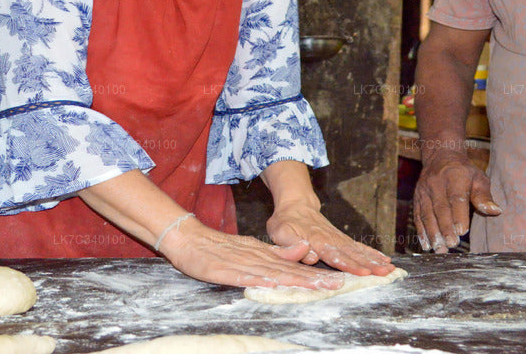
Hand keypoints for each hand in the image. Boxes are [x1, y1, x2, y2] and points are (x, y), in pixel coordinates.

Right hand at [156, 216, 343, 289]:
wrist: (188, 238)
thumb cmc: (220, 248)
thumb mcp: (253, 248)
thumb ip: (277, 253)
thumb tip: (303, 249)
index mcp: (263, 253)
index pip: (292, 266)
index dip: (314, 273)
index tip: (336, 280)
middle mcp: (256, 258)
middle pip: (287, 270)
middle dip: (312, 278)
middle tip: (336, 284)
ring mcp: (240, 263)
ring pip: (271, 273)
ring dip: (293, 280)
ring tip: (315, 286)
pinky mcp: (223, 270)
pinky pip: (242, 276)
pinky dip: (258, 280)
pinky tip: (272, 284)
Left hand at [265, 200, 393, 275]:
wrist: (295, 204)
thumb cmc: (285, 221)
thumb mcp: (281, 232)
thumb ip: (293, 245)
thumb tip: (310, 256)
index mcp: (316, 240)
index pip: (335, 255)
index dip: (350, 265)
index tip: (364, 273)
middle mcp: (332, 239)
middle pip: (352, 254)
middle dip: (370, 265)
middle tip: (385, 273)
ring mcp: (339, 238)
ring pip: (359, 251)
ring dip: (375, 260)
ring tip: (390, 269)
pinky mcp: (342, 239)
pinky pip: (359, 246)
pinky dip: (372, 253)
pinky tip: (385, 259)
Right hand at [413, 150, 500, 251]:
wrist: (440, 158)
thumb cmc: (464, 172)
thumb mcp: (478, 178)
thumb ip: (484, 196)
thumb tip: (495, 211)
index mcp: (454, 177)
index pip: (456, 197)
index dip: (458, 215)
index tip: (463, 232)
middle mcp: (436, 183)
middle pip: (440, 208)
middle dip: (445, 228)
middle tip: (452, 244)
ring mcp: (424, 191)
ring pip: (427, 214)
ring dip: (432, 233)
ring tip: (440, 249)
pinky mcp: (417, 198)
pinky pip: (418, 216)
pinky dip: (421, 231)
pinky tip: (427, 245)